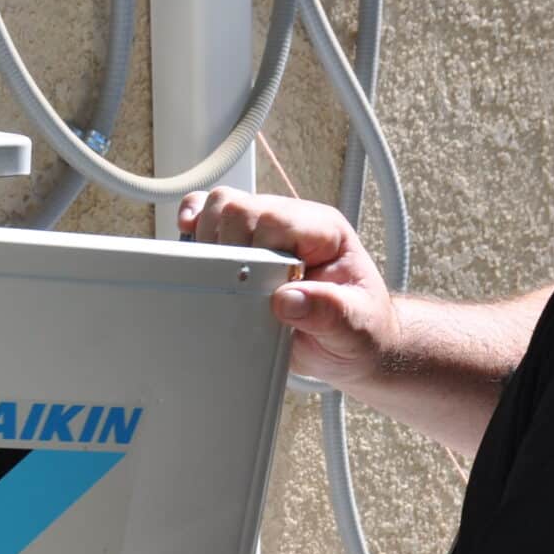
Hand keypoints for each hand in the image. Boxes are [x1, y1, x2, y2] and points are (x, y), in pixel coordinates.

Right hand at [176, 188, 397, 389]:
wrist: (356, 346)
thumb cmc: (360, 331)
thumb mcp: (355, 329)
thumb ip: (329, 313)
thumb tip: (288, 299)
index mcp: (324, 232)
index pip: (275, 220)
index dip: (254, 252)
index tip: (254, 288)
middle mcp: (293, 224)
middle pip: (239, 207)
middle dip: (225, 248)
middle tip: (233, 288)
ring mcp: (267, 232)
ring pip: (219, 207)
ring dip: (207, 240)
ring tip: (215, 278)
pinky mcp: (246, 247)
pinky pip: (210, 219)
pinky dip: (194, 230)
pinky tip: (192, 252)